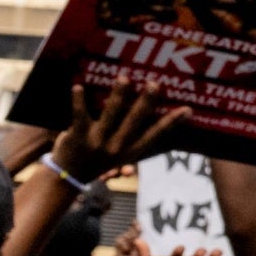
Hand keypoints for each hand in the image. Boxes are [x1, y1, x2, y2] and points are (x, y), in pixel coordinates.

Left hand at [47, 84, 184, 184]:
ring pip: (110, 114)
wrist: (68, 176)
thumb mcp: (121, 158)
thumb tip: (157, 121)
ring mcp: (97, 141)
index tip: (187, 110)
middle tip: (154, 84)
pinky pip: (79, 115)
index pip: (155, 135)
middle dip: (145, 102)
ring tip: (124, 79)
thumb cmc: (98, 161)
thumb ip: (136, 142)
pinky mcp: (78, 136)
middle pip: (134, 121)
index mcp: (131, 152)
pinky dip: (78, 101)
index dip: (171, 122)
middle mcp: (116, 147)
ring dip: (118, 95)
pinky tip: (78, 87)